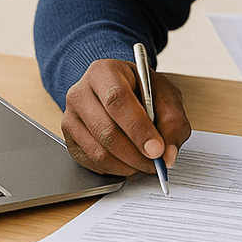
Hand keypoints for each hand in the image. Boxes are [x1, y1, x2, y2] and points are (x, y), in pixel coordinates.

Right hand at [60, 57, 191, 175]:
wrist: (121, 91)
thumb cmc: (142, 90)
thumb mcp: (165, 95)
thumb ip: (172, 121)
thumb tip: (167, 155)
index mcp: (104, 72)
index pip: (116, 100)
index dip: (138, 128)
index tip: (157, 149)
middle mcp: (80, 93)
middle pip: (105, 130)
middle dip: (135, 153)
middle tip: (156, 163)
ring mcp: (71, 118)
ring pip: (97, 152)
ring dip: (127, 165)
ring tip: (146, 164)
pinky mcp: (70, 140)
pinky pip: (92, 163)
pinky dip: (116, 169)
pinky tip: (130, 162)